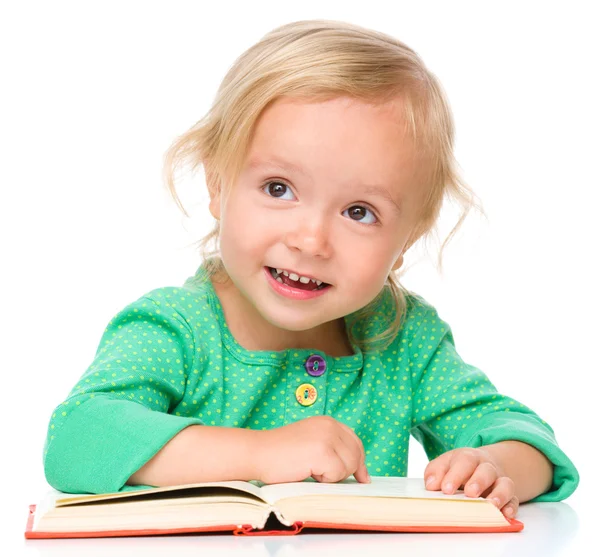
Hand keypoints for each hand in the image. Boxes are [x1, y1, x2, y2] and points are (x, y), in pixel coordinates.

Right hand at [253, 416, 369, 484]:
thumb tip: (358, 470)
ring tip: (311, 469)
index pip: (355, 442)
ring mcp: (327, 437)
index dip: (360, 460)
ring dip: (332, 476)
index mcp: (328, 422)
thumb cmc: (280, 453)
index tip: (362, 476)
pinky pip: (337, 474)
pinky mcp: (322, 452)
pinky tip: (307, 471)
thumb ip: (331, 447)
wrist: (258, 452)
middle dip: (347, 471)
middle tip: (326, 477)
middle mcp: (330, 425)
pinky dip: (324, 480)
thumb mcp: (310, 442)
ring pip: (349, 466)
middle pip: (356, 455)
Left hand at [424, 447, 518, 518]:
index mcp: (469, 458)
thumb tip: (430, 485)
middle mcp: (486, 468)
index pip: (464, 461)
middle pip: (486, 470)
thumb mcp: (444, 464)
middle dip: (478, 481)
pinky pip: (514, 500)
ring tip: (491, 505)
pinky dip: (512, 507)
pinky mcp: (510, 495)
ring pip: (505, 484)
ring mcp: (500, 481)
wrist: (483, 464)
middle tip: (469, 493)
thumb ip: (435, 472)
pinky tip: (506, 515)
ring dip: (499, 494)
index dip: (455, 475)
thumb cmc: (459, 467)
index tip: (446, 489)